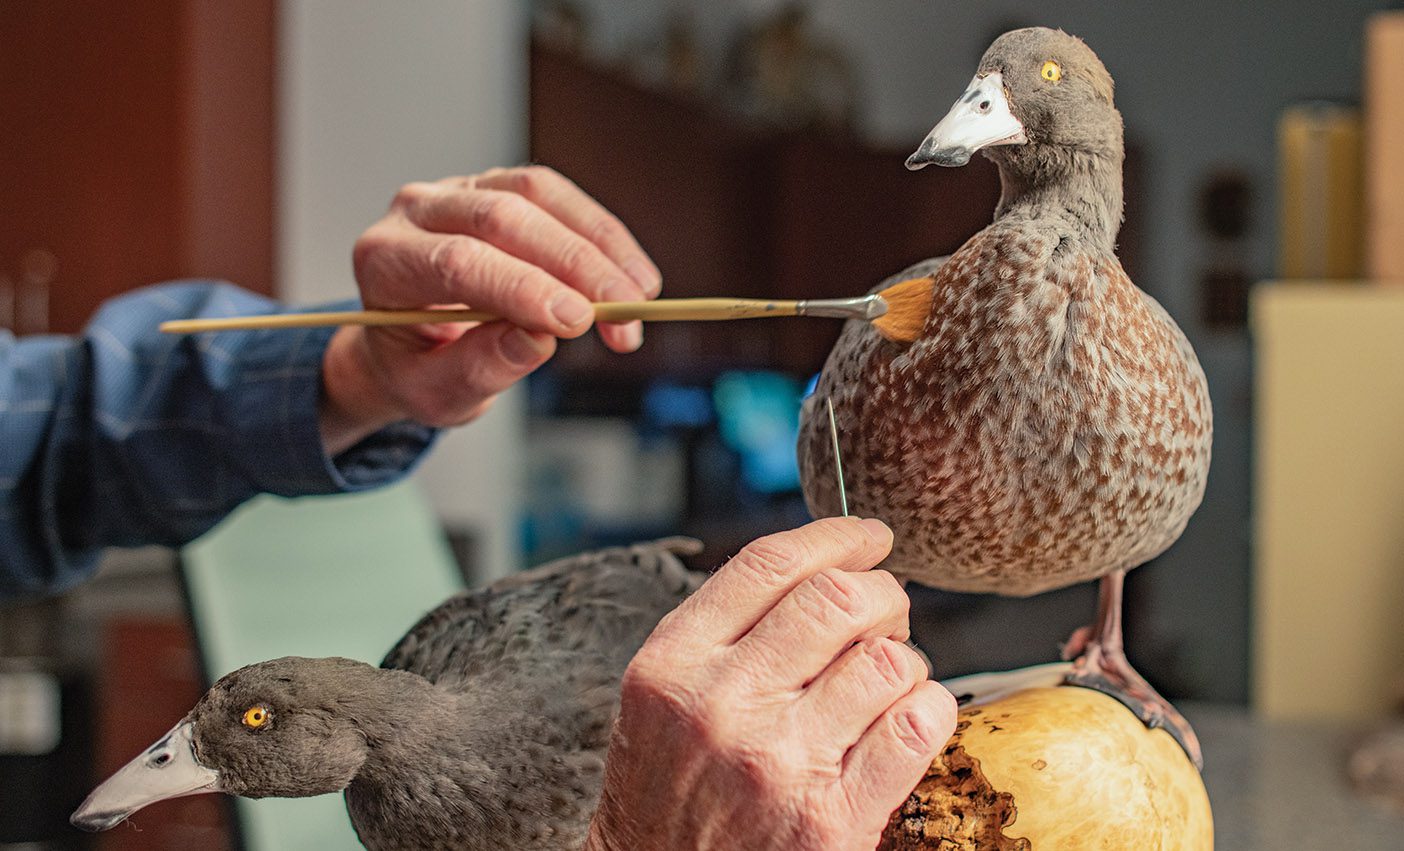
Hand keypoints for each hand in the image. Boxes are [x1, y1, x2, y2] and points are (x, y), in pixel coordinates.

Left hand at [319, 167, 660, 452]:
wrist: (406, 343)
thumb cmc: (418, 367)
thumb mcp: (437, 392)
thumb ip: (482, 367)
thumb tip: (541, 338)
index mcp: (384, 262)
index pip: (456, 262)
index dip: (523, 287)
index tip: (579, 321)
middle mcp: (415, 212)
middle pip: (502, 217)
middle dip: (575, 265)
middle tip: (625, 314)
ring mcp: (458, 191)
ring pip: (536, 193)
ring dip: (598, 243)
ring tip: (638, 295)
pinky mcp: (498, 187)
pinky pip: (556, 195)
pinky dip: (600, 233)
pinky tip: (630, 272)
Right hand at [586, 517, 956, 850]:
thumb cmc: (667, 787)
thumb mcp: (663, 695)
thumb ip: (724, 630)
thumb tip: (827, 567)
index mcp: (673, 662)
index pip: (770, 564)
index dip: (836, 536)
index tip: (868, 537)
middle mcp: (721, 705)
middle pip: (838, 600)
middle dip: (882, 594)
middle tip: (886, 614)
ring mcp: (777, 763)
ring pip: (886, 659)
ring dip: (905, 658)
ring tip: (889, 678)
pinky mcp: (830, 820)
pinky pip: (915, 726)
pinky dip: (929, 708)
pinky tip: (908, 716)